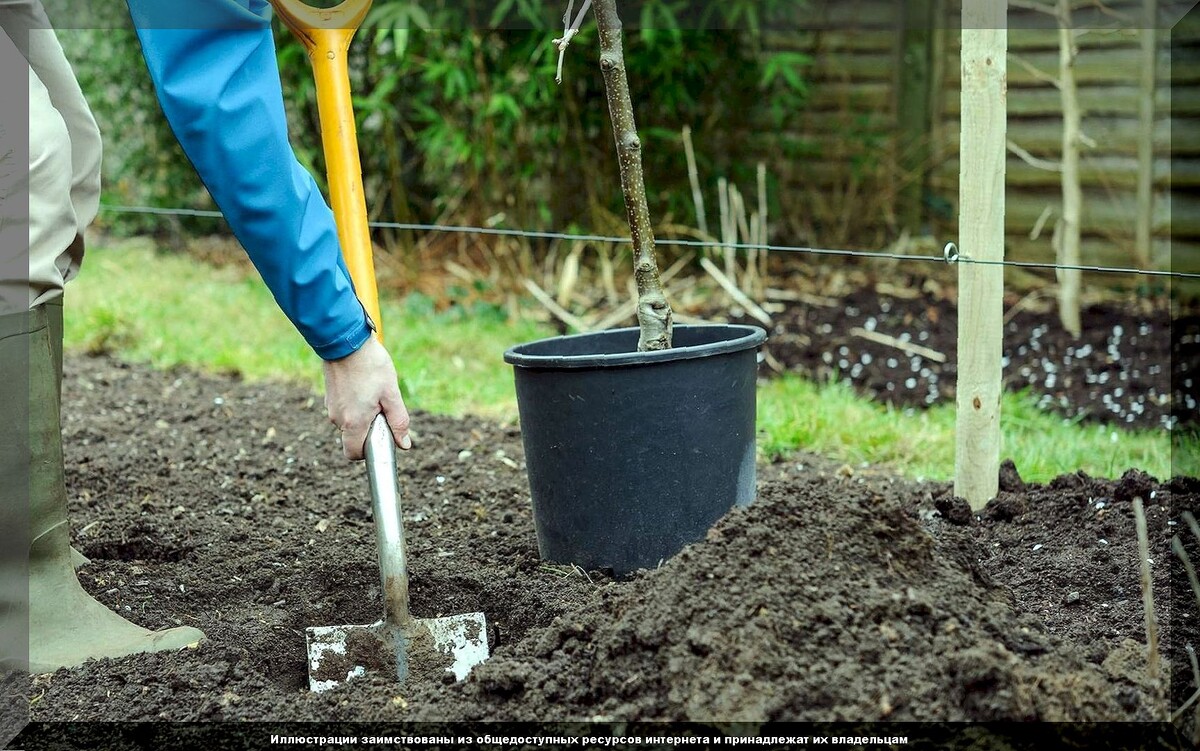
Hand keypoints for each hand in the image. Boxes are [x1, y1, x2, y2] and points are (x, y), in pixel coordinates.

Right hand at [322, 335, 411, 460]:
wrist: (346, 341)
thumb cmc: (371, 366)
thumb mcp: (391, 394)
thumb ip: (398, 421)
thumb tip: (404, 445)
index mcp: (353, 422)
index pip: (354, 454)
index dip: (368, 451)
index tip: (381, 435)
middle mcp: (338, 418)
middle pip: (353, 437)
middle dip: (369, 429)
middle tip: (381, 407)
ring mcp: (331, 406)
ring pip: (349, 422)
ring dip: (362, 415)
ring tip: (373, 392)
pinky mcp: (329, 396)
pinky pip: (344, 409)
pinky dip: (355, 404)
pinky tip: (364, 385)